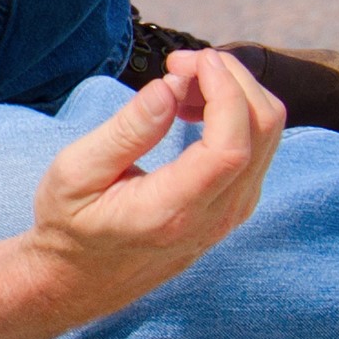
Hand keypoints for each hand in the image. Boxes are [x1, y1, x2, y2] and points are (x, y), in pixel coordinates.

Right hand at [18, 48, 284, 312]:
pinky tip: (191, 107)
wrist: (82, 278)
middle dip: (232, 78)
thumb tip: (169, 87)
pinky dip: (236, 112)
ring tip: (181, 82)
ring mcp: (232, 214)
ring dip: (234, 92)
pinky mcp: (235, 206)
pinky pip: (257, 147)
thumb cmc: (71, 222)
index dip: (225, 91)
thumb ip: (126, 131)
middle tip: (180, 62)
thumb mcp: (76, 172)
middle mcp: (215, 217)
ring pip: (267, 135)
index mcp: (173, 211)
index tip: (194, 60)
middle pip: (262, 131)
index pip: (231, 147)